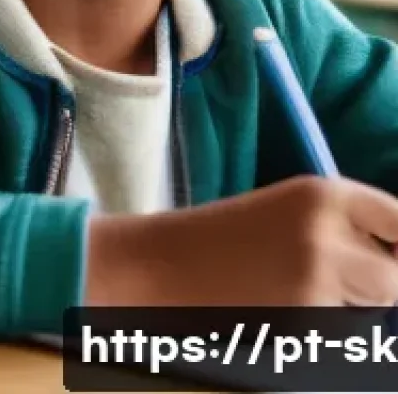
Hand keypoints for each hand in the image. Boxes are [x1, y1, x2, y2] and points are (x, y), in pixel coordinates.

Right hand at [86, 176, 397, 306]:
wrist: (160, 264)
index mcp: (323, 194)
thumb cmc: (223, 238)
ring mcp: (315, 284)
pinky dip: (319, 335)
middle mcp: (326, 235)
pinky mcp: (302, 327)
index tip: (389, 255)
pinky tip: (275, 313)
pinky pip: (338, 339)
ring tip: (290, 294)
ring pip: (370, 315)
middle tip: (329, 282)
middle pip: (396, 278)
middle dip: (376, 288)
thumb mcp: (289, 213)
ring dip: (348, 313)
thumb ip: (346, 229)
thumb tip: (395, 260)